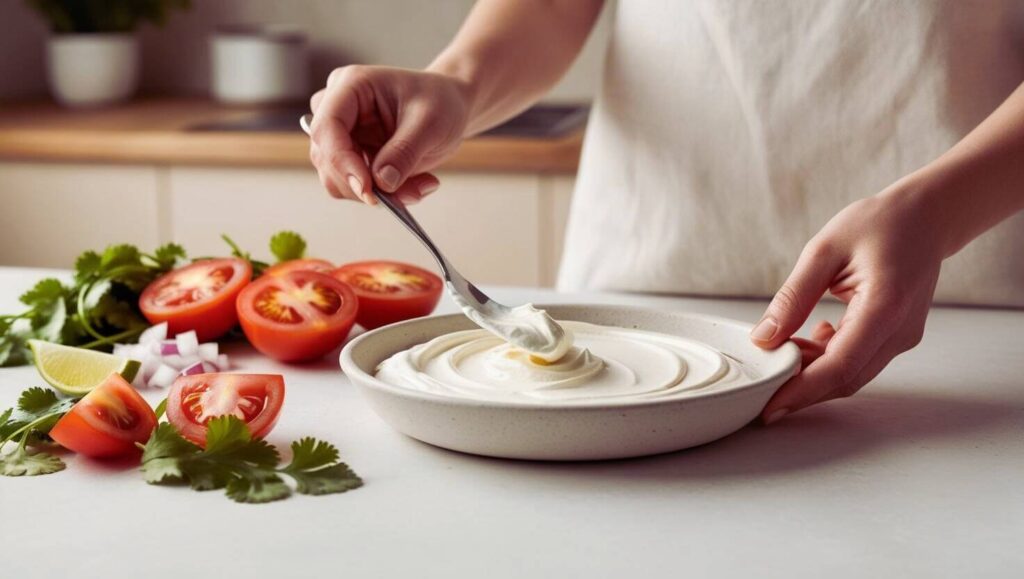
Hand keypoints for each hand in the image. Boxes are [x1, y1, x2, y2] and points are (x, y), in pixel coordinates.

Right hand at [308, 65, 472, 204]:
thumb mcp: (430, 123)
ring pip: (338, 179)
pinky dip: (385, 195)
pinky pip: (356, 187)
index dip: (341, 161)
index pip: (327, 126)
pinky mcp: (352, 156)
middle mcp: (338, 108)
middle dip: (364, 184)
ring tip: (420, 185)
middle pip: (326, 157)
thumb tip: (381, 182)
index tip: (366, 188)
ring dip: (378, 193)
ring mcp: (342, 134)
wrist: (450, 107)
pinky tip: (414, 184)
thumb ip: (404, 152)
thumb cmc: (440, 101)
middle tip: (407, 194)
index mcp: (351, 85)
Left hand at [750, 182, 945, 423]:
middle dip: (802, 389)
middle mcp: (899, 331)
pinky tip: (808, 338)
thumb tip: (764, 337)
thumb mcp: (823, 250)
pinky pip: (859, 360)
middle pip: (846, 379)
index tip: (770, 407)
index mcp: (885, 307)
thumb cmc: (879, 224)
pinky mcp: (896, 336)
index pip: (840, 365)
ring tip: (781, 351)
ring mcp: (902, 337)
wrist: (925, 216)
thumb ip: (793, 297)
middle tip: (763, 388)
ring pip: (851, 374)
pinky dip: (828, 359)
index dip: (803, 390)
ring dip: (813, 371)